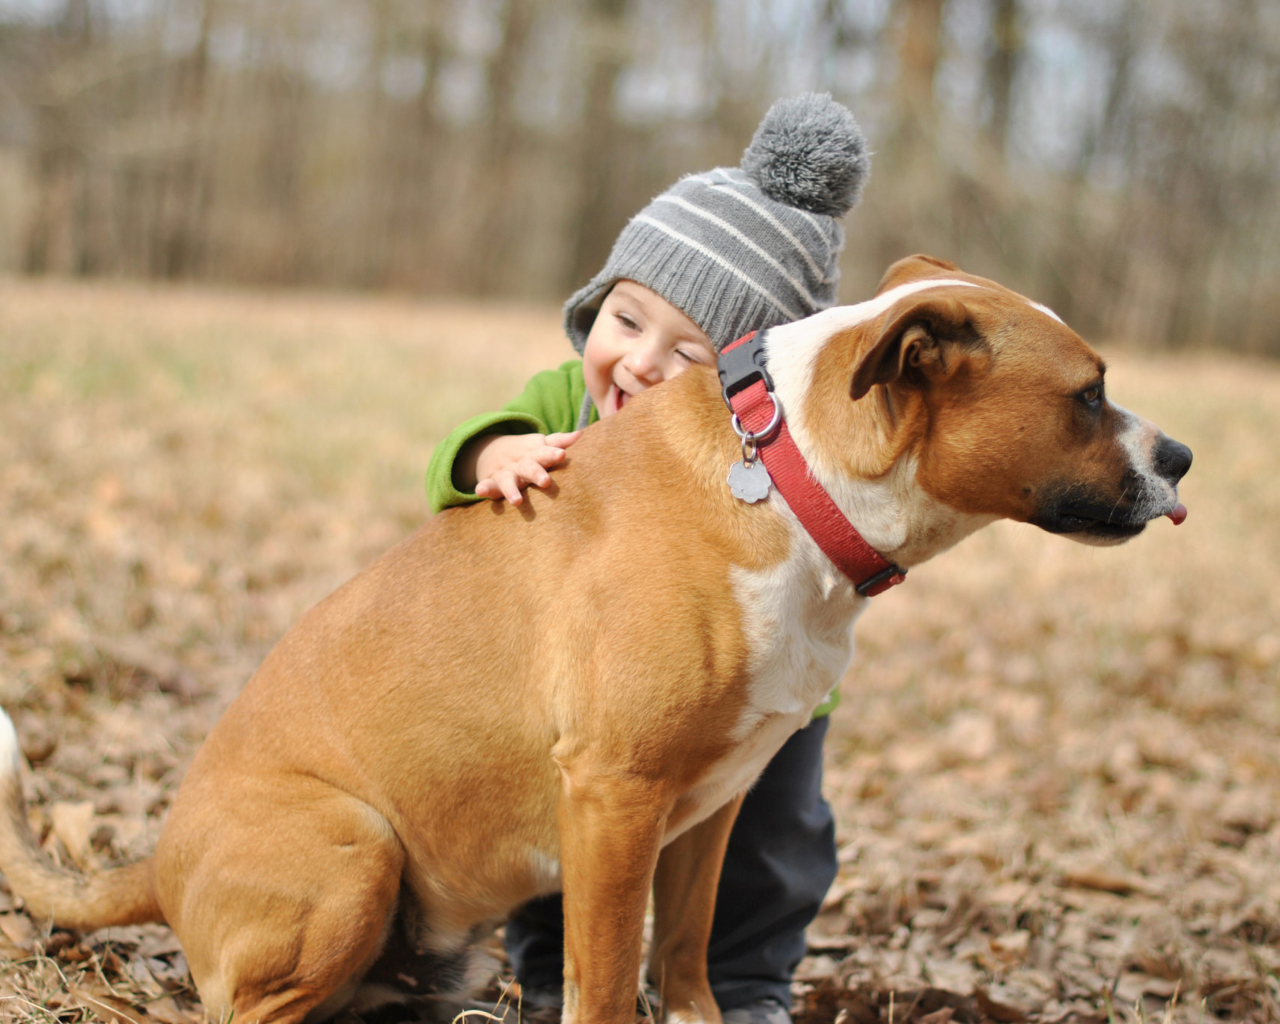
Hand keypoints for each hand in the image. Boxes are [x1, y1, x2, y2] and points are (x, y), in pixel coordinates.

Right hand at [464, 431, 580, 504]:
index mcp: (535, 455)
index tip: (562, 454)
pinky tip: (480, 492)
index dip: (553, 453)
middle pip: (529, 468)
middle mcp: (520, 464)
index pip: (545, 453)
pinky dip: (483, 489)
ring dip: (511, 490)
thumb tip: (580, 434)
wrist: (492, 450)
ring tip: (517, 501)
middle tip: (546, 482)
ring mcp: (505, 473)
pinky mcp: (491, 482)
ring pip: (508, 481)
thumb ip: (559, 441)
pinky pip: (486, 485)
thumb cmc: (528, 453)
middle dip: (537, 474)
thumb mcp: (541, 445)